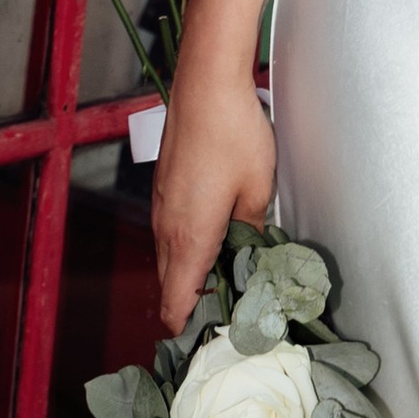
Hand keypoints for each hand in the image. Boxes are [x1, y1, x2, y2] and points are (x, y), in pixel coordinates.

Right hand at [151, 49, 277, 333]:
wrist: (205, 84)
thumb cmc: (234, 134)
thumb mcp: (257, 189)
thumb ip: (251, 231)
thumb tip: (251, 255)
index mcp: (189, 239)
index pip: (174, 305)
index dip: (190, 327)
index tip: (217, 332)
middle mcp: (167, 229)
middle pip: (170, 286)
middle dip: (195, 302)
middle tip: (233, 304)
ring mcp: (161, 207)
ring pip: (169, 258)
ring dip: (191, 271)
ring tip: (230, 269)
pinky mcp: (164, 188)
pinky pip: (170, 231)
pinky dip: (187, 244)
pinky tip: (217, 232)